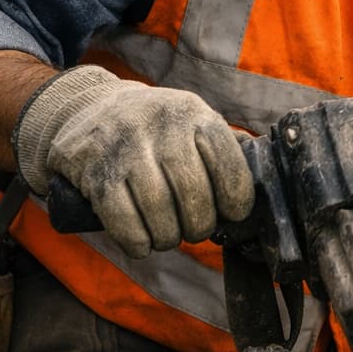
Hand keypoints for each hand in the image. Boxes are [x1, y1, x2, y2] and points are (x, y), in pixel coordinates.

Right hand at [12, 65, 253, 257]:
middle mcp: (160, 125)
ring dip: (168, 237)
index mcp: (193, 112)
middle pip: (194, 193)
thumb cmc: (156, 127)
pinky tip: (142, 243)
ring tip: (169, 236)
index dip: (236, 197)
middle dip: (200, 224)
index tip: (233, 213)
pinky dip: (137, 242)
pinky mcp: (94, 172)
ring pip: (159, 211)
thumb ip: (225, 146)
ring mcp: (124, 148)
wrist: (87, 109)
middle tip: (195, 230)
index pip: (227, 160)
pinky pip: (122, 221)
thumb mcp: (192, 120)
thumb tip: (265, 179)